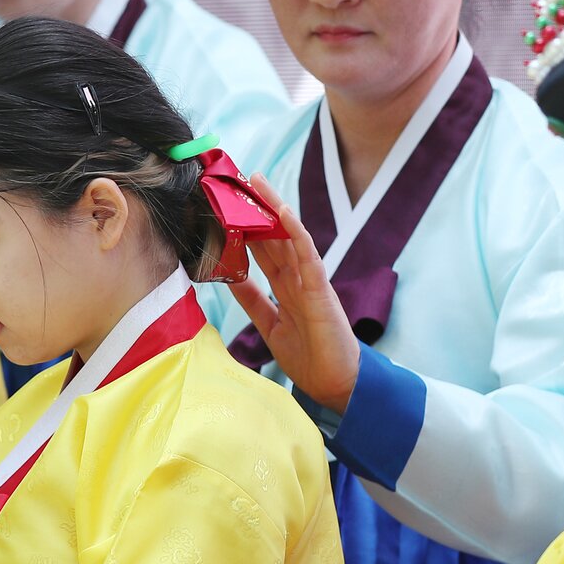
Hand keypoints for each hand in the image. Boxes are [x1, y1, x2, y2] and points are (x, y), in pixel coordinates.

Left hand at [228, 173, 360, 414]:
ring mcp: (311, 281)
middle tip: (237, 178)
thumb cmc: (309, 358)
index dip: (245, 227)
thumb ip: (254, 301)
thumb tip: (230, 278)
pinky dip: (296, 233)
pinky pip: (307, 256)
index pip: (263, 250)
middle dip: (256, 208)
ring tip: (257, 181)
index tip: (226, 205)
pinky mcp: (321, 290)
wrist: (337, 386)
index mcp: (286, 287)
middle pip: (274, 235)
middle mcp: (298, 278)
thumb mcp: (270, 325)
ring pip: (289, 237)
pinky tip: (283, 212)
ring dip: (273, 208)